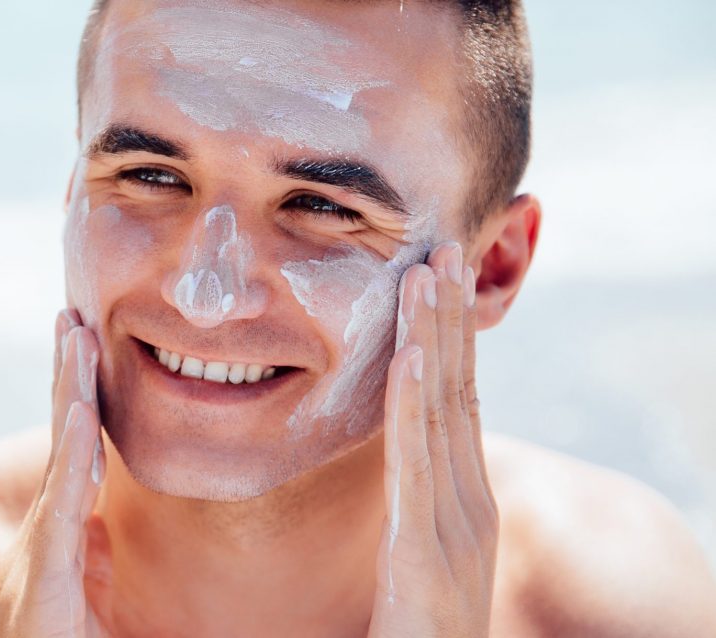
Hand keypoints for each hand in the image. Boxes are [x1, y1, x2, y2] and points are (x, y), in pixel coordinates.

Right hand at [0, 309, 110, 636]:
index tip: (83, 350)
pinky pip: (59, 516)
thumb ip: (98, 572)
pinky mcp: (40, 590)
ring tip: (75, 339)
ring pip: (57, 469)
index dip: (75, 407)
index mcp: (52, 556)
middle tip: (72, 317)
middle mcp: (35, 553)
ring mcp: (31, 569)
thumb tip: (110, 534)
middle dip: (65, 381)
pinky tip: (82, 417)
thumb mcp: (96, 617)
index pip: (69, 467)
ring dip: (68, 399)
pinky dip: (71, 463)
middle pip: (58, 451)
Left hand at [369, 242, 499, 636]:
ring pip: (441, 413)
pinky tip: (408, 357)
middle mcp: (467, 505)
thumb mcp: (418, 562)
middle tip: (441, 247)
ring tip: (425, 275)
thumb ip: (413, 513)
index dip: (452, 340)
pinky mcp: (422, 552)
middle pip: (458, 392)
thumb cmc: (416, 636)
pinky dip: (412, 406)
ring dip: (432, 338)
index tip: (439, 281)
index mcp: (463, 504)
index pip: (460, 404)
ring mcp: (453, 527)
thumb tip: (400, 469)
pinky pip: (415, 465)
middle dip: (449, 319)